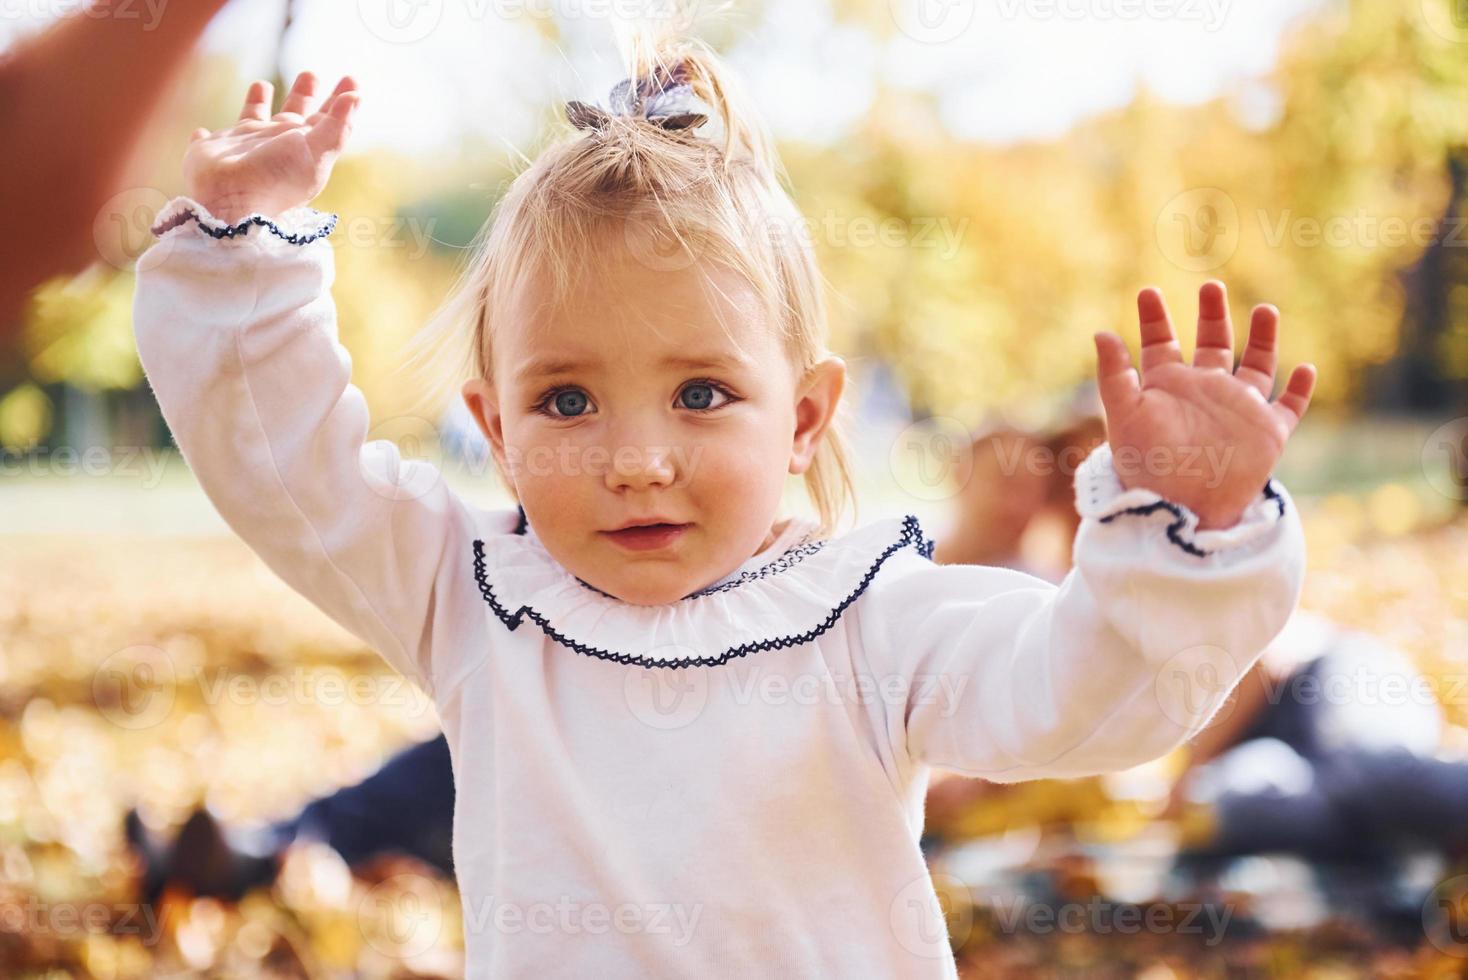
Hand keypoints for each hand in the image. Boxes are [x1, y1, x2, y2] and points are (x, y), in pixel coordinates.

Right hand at [182, 71, 359, 224]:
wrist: (232, 202)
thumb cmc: (277, 179)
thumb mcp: (317, 152)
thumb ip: (338, 125)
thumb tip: (356, 97)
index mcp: (303, 145)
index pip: (327, 119)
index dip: (340, 100)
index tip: (351, 80)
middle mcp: (275, 144)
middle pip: (294, 114)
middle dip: (303, 94)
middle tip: (310, 74)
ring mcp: (243, 147)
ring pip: (252, 119)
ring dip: (257, 103)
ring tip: (262, 84)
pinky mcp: (211, 150)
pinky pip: (207, 141)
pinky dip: (204, 135)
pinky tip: (200, 131)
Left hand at [1092, 281, 1316, 529]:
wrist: (1180, 507)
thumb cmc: (1147, 466)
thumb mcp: (1125, 415)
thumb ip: (1114, 375)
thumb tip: (1101, 333)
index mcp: (1168, 387)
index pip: (1161, 343)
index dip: (1154, 318)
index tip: (1147, 292)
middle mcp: (1204, 393)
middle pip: (1212, 344)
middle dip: (1211, 315)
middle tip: (1210, 286)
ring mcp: (1238, 410)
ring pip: (1257, 366)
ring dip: (1263, 339)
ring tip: (1265, 309)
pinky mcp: (1267, 433)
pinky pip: (1290, 406)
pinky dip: (1300, 389)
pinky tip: (1306, 368)